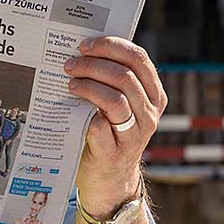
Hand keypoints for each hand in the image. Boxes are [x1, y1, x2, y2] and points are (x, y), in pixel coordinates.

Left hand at [63, 36, 165, 214]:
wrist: (109, 178)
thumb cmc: (110, 132)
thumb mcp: (120, 104)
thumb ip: (113, 80)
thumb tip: (84, 50)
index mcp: (154, 95)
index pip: (139, 59)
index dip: (111, 46)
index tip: (86, 45)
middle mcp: (149, 114)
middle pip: (125, 77)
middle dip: (94, 65)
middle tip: (70, 65)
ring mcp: (134, 136)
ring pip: (115, 100)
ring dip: (88, 86)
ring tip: (70, 84)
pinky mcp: (115, 154)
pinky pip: (101, 128)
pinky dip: (86, 115)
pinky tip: (72, 109)